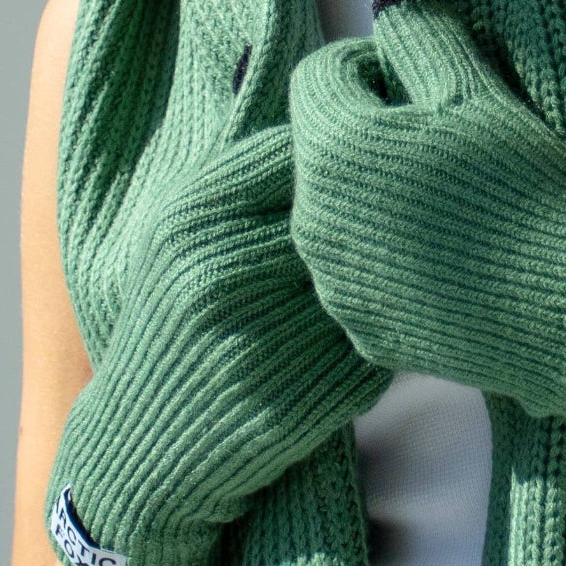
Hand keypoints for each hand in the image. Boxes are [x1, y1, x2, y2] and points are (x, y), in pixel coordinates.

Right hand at [45, 120, 391, 565]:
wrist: (146, 448)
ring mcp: (256, 344)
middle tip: (418, 217)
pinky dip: (389, 341)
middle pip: (342, 217)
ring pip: (367, 284)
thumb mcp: (183, 240)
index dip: (346, 155)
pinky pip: (374, 352)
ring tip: (413, 275)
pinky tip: (387, 336)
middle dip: (381, 218)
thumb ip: (246, 182)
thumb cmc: (179, 327)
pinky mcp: (293, 404)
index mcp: (192, 220)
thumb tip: (338, 118)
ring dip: (394, 280)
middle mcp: (219, 275)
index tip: (374, 163)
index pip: (300, 152)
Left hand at [284, 0, 565, 453]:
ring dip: (378, 194)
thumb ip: (420, 28)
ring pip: (340, 212)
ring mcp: (335, 284)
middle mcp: (313, 220)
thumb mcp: (476, 90)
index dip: (375, 62)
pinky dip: (392, 257)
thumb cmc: (527, 188)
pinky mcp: (364, 332)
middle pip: (324, 147)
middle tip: (449, 139)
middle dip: (373, 130)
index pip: (321, 75)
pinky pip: (361, 274)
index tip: (433, 79)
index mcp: (331, 148)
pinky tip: (452, 255)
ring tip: (452, 199)